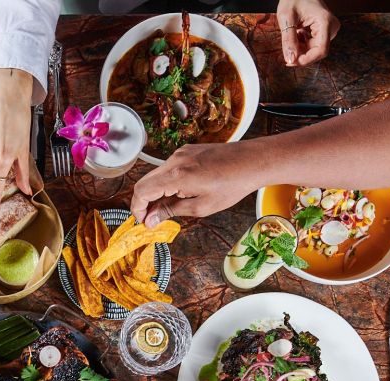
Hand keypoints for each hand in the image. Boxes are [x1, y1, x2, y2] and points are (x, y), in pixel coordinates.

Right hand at [130, 142, 262, 225]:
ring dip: (155, 192)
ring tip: (168, 208)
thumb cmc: (232, 186)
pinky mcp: (186, 151)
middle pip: (144, 182)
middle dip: (143, 202)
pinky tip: (178, 194)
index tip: (143, 221)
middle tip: (152, 219)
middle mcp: (174, 161)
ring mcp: (180, 153)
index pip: (142, 191)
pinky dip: (166, 182)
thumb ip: (172, 211)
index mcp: (176, 176)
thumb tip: (151, 219)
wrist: (252, 161)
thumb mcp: (201, 206)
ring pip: (155, 175)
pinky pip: (167, 168)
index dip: (137, 209)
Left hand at [276, 0, 339, 65]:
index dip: (306, 60)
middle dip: (301, 54)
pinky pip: (313, 44)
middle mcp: (331, 27)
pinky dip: (302, 43)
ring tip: (293, 34)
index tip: (291, 62)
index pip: (321, 50)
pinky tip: (297, 33)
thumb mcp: (286, 18)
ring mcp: (329, 29)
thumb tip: (290, 59)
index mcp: (325, 22)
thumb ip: (288, 40)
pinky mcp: (324, 31)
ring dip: (300, 48)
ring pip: (314, 49)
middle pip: (317, 51)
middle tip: (286, 49)